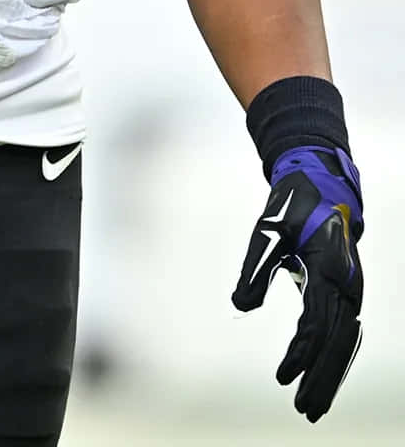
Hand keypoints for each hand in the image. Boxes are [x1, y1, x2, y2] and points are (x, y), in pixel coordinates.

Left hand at [232, 145, 362, 421]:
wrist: (322, 182)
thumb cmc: (292, 206)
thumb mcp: (267, 231)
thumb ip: (255, 269)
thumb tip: (240, 305)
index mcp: (328, 267)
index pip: (316, 322)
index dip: (300, 353)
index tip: (282, 377)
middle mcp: (347, 282)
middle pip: (338, 341)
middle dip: (322, 377)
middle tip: (305, 410)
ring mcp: (352, 287)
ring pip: (346, 340)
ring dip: (332, 373)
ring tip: (314, 405)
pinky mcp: (348, 289)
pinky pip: (346, 330)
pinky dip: (337, 356)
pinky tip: (324, 376)